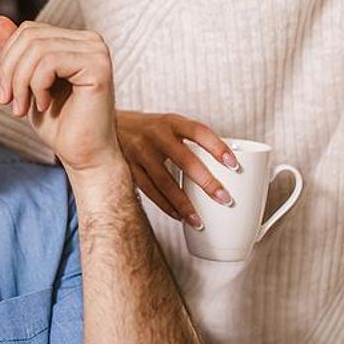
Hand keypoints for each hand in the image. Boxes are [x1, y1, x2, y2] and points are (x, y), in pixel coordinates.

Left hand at [0, 16, 121, 173]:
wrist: (83, 155)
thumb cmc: (59, 124)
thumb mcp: (27, 84)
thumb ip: (16, 52)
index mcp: (75, 41)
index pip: (28, 30)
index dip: (7, 59)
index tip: (4, 91)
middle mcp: (90, 40)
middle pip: (30, 36)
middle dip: (10, 71)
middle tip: (9, 102)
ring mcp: (97, 50)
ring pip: (37, 49)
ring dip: (20, 82)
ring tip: (23, 108)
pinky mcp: (99, 66)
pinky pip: (50, 62)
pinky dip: (37, 86)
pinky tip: (44, 105)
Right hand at [116, 111, 237, 227]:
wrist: (109, 125)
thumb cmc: (150, 129)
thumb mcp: (170, 125)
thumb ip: (191, 140)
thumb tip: (223, 166)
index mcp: (172, 122)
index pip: (199, 132)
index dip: (217, 147)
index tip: (234, 165)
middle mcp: (155, 135)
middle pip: (184, 160)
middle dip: (206, 182)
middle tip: (225, 199)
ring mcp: (140, 152)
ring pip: (164, 182)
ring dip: (184, 203)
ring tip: (199, 221)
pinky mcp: (129, 168)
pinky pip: (149, 191)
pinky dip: (165, 205)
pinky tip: (178, 216)